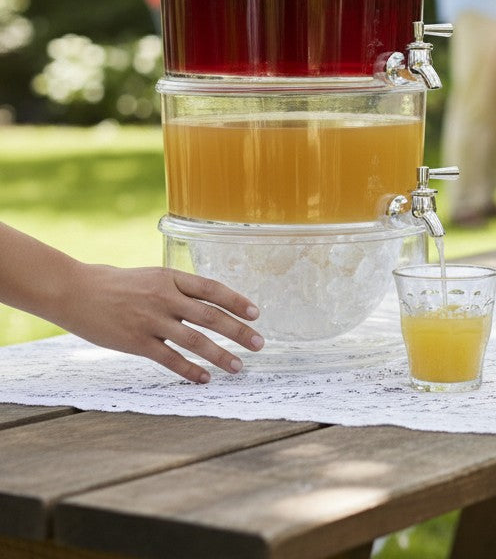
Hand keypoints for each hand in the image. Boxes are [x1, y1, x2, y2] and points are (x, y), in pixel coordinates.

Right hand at [59, 264, 263, 383]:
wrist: (76, 291)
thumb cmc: (117, 284)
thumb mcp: (152, 277)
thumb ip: (178, 289)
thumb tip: (209, 303)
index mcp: (171, 277)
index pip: (213, 289)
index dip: (237, 301)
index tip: (256, 314)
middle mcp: (165, 297)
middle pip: (211, 315)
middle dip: (239, 331)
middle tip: (259, 344)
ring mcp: (151, 320)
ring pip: (195, 340)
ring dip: (220, 355)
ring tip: (238, 367)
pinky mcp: (136, 342)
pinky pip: (169, 359)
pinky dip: (190, 370)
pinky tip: (204, 379)